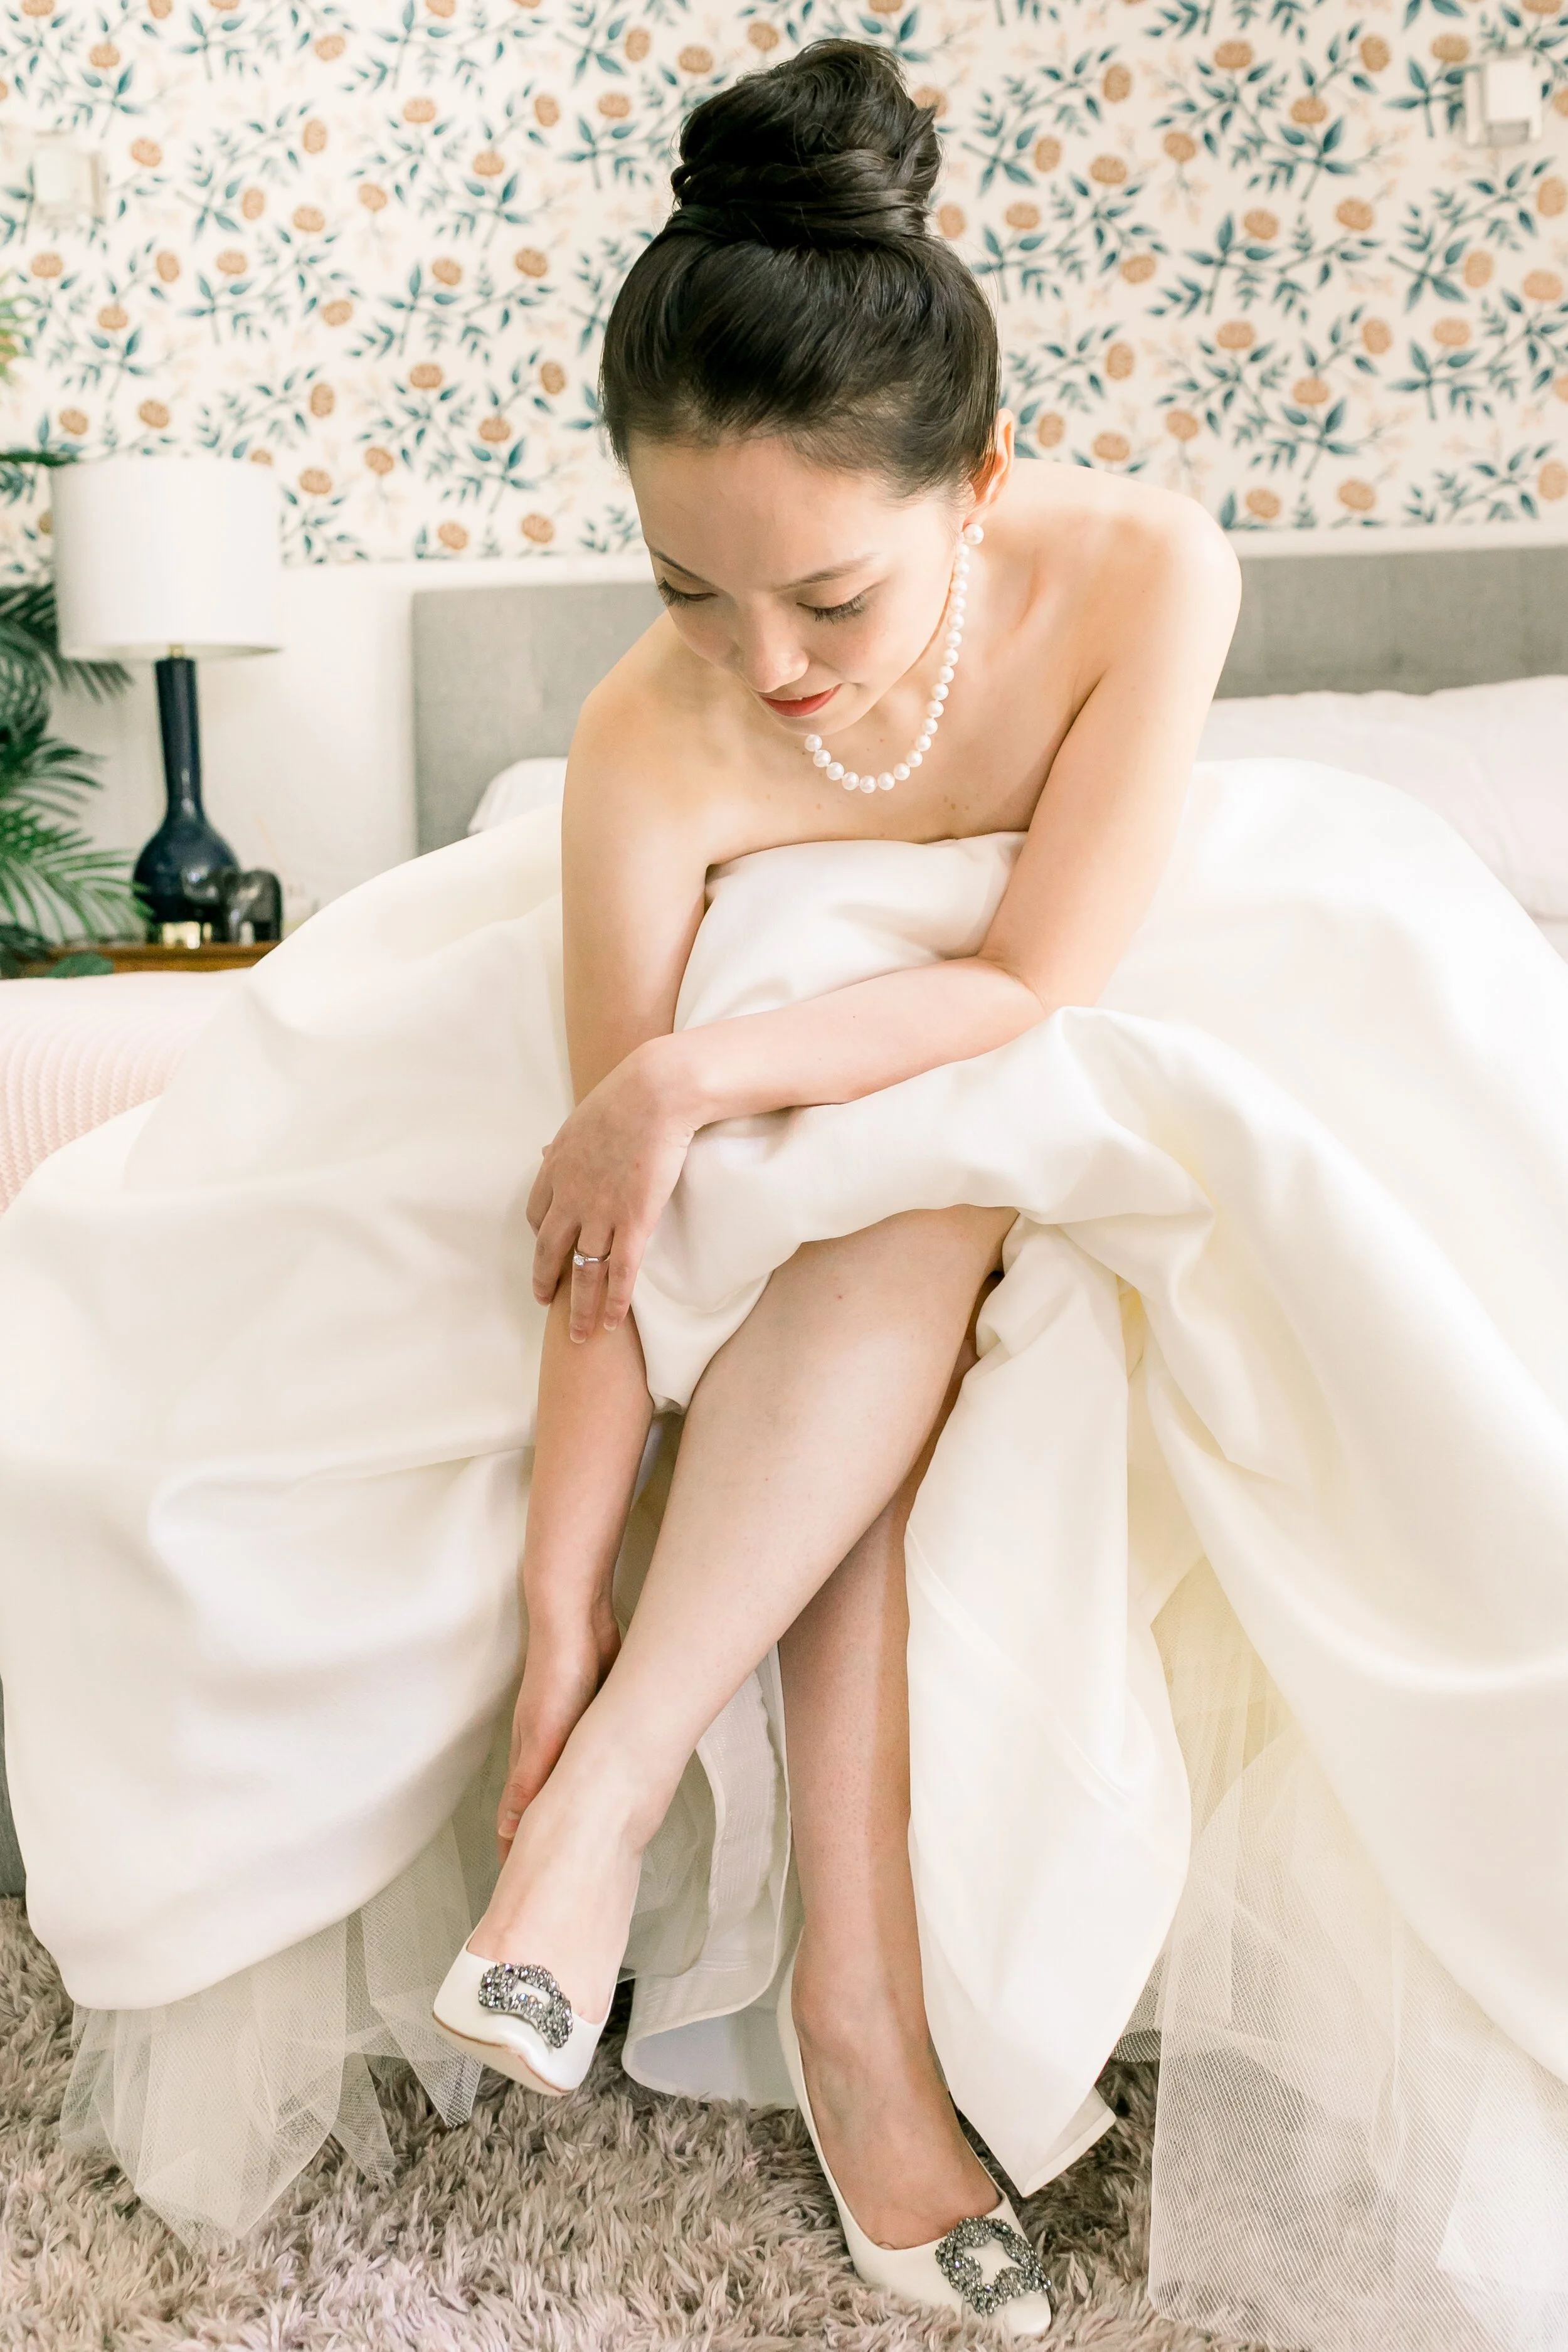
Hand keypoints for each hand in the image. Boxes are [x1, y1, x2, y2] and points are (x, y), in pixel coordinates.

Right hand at [496, 1607, 620, 1858]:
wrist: (576, 1624)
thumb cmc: (558, 1677)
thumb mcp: (545, 1734)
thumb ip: (530, 1781)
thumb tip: (511, 1830)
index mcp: (530, 1758)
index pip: (517, 1818)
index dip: (514, 1852)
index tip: (514, 1885)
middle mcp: (543, 1750)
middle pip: (538, 1807)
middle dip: (539, 1842)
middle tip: (547, 1876)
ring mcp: (564, 1734)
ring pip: (563, 1785)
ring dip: (564, 1813)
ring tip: (575, 1844)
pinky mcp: (588, 1717)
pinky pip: (588, 1760)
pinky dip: (587, 1782)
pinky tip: (604, 1788)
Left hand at [528, 1038, 696, 1340]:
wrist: (656, 1094)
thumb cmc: (628, 1097)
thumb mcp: (582, 1119)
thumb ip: (567, 1144)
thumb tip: (547, 1149)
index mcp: (555, 1168)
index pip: (538, 1213)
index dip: (541, 1235)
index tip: (548, 1248)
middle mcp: (570, 1196)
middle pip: (550, 1250)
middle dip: (546, 1280)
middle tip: (543, 1302)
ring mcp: (600, 1213)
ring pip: (582, 1272)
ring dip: (578, 1308)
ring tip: (578, 1337)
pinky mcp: (632, 1222)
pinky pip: (619, 1272)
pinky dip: (612, 1302)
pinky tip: (610, 1323)